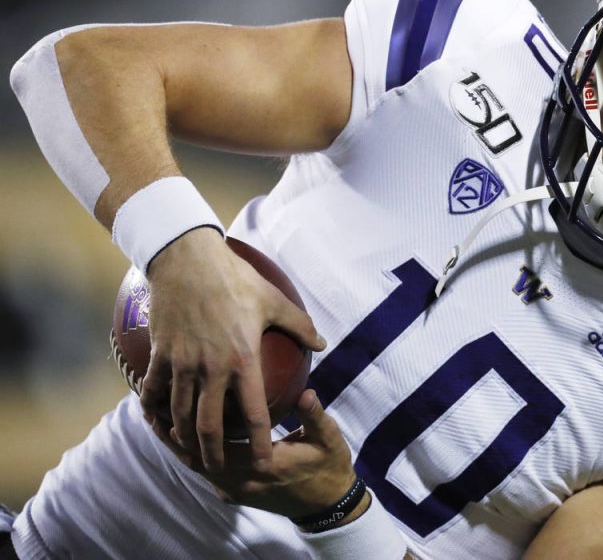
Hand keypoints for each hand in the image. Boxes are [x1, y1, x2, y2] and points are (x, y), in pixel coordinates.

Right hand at [140, 227, 325, 472]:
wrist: (187, 259)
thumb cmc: (236, 278)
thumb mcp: (274, 300)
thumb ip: (300, 326)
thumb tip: (322, 344)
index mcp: (243, 359)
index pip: (253, 413)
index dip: (259, 442)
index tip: (265, 461)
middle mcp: (211, 368)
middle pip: (209, 426)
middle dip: (214, 454)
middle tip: (219, 470)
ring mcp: (183, 362)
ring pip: (180, 414)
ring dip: (183, 438)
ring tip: (189, 452)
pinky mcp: (161, 353)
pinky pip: (154, 390)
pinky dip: (155, 409)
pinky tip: (158, 420)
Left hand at [151, 390, 360, 519]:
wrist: (328, 506)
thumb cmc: (329, 467)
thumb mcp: (328, 439)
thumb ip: (315, 416)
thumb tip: (306, 392)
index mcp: (265, 465)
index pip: (219, 449)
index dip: (192, 432)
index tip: (172, 407)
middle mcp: (244, 482)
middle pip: (196, 460)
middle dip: (171, 437)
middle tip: (149, 410)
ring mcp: (238, 491)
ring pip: (197, 469)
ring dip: (176, 447)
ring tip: (157, 421)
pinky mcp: (236, 494)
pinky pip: (206, 474)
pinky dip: (190, 455)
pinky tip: (182, 437)